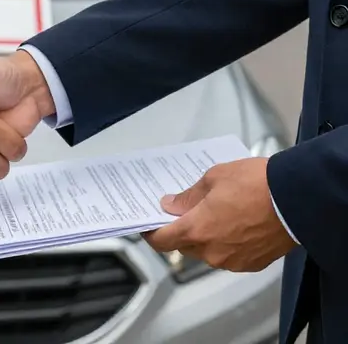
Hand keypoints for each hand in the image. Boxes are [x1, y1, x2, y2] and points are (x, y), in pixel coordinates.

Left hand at [143, 157, 296, 271]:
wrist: (295, 199)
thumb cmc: (254, 184)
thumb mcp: (213, 178)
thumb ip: (188, 196)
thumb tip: (171, 205)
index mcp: (197, 230)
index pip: (162, 242)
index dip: (151, 233)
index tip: (147, 224)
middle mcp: (212, 252)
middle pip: (184, 246)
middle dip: (180, 229)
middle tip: (182, 209)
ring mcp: (233, 261)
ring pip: (207, 251)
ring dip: (204, 235)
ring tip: (212, 211)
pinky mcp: (252, 263)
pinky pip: (229, 254)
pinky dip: (225, 241)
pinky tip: (232, 222)